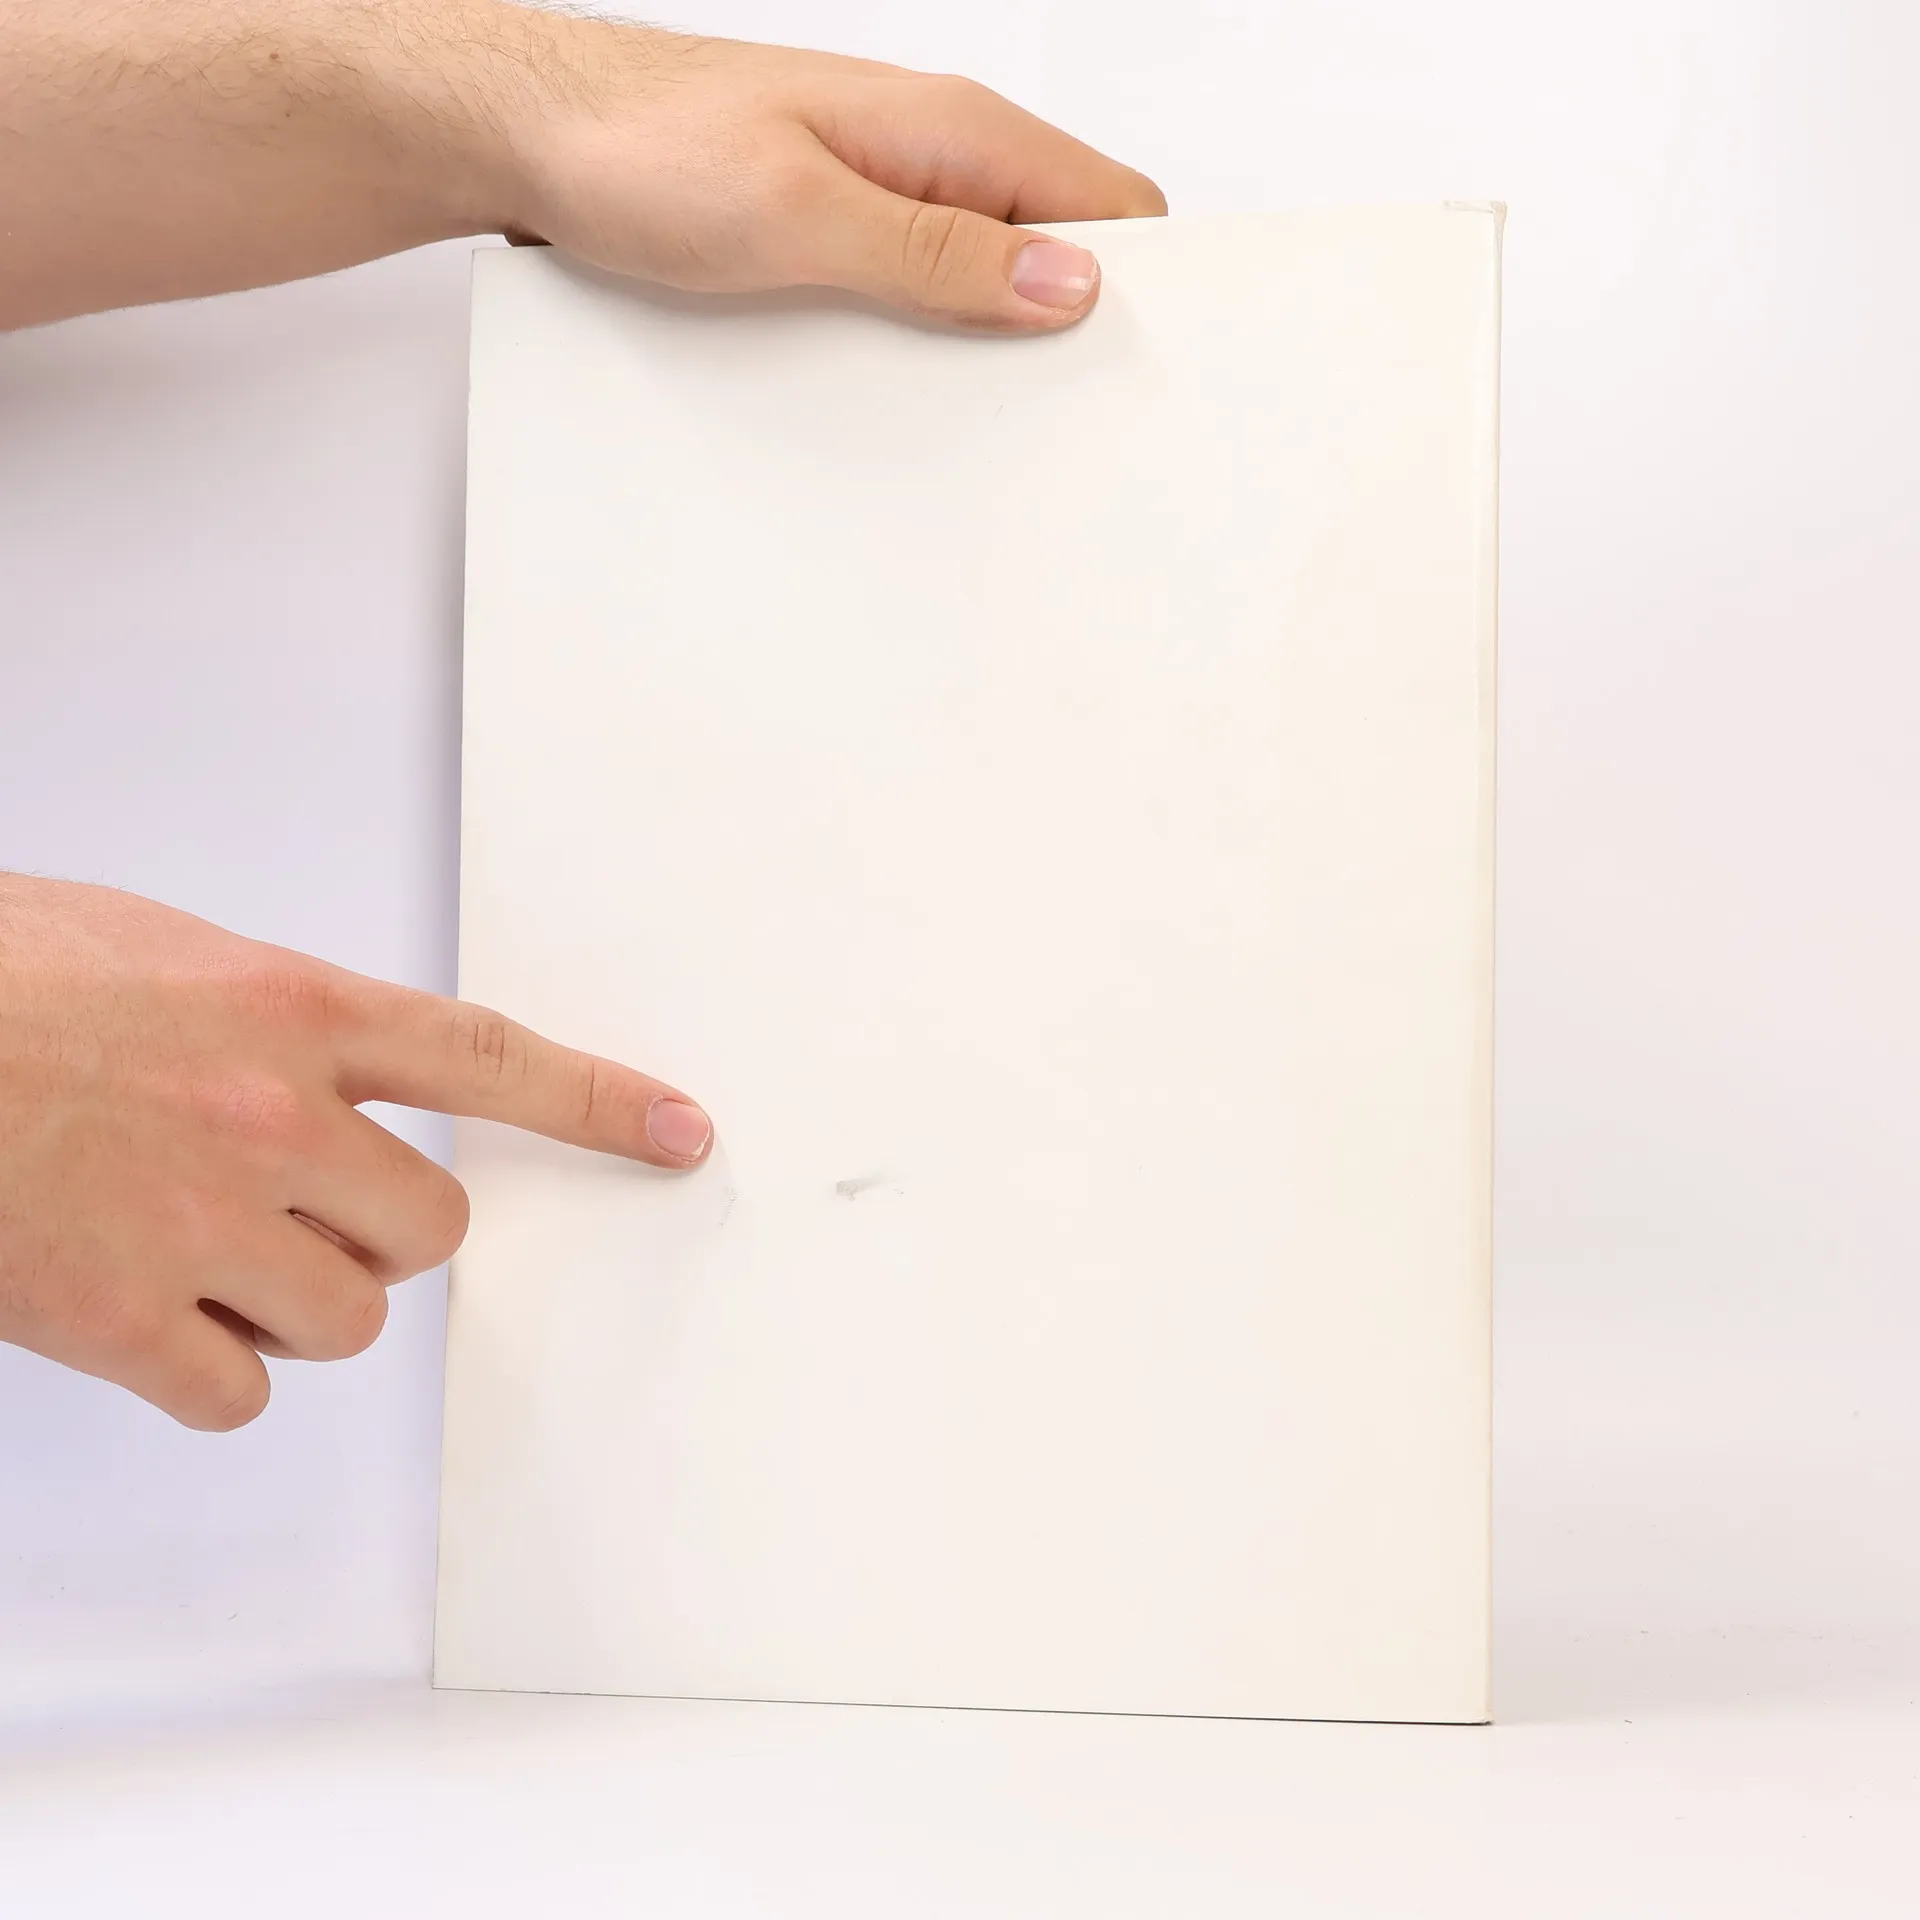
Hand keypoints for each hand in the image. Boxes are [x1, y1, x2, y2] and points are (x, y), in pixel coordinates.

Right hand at [0, 875, 710, 1428]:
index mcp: (286, 1007)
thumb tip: (329, 1073)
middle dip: (388, 1234)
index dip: (599, 1100)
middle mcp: (267, 1114)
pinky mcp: (118, 1315)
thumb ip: (268, 1015)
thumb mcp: (158, 953)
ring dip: (304, 1304)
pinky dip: (217, 1375)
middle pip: (430, 1227)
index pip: (487, 1058)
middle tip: (316, 1214)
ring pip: (348, 1318)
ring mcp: (197, 1220)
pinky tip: (163, 1322)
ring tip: (216, 1256)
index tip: (677, 1133)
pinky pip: (239, 1394)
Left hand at [1, 2, 1164, 329]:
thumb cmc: (640, 147)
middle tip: (1072, 429)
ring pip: (987, 279)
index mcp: (952, 132)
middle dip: (1079, 335)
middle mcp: (930, 159)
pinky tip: (908, 396)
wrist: (523, 136)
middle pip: (1060, 252)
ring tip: (992, 428)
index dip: (1148, 294)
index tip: (1147, 378)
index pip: (1113, 209)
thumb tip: (1066, 285)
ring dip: (997, 347)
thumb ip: (940, 255)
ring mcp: (882, 198)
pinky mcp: (833, 235)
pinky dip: (931, 345)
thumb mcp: (802, 215)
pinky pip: (918, 293)